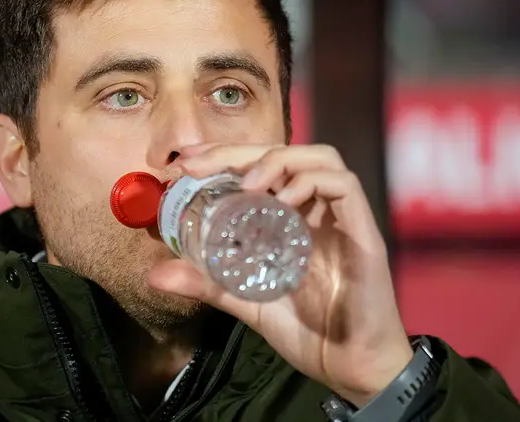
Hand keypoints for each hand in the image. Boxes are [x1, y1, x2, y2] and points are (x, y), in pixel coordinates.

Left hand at [146, 143, 413, 406]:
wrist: (351, 367)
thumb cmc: (308, 331)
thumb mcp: (247, 301)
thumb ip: (209, 284)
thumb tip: (156, 274)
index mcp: (290, 218)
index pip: (260, 166)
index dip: (224, 155)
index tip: (187, 159)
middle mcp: (316, 209)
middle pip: (282, 153)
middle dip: (238, 152)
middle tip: (198, 163)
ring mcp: (341, 217)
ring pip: (319, 156)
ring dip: (277, 160)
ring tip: (248, 184)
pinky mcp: (363, 230)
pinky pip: (343, 185)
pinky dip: (310, 181)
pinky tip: (284, 201)